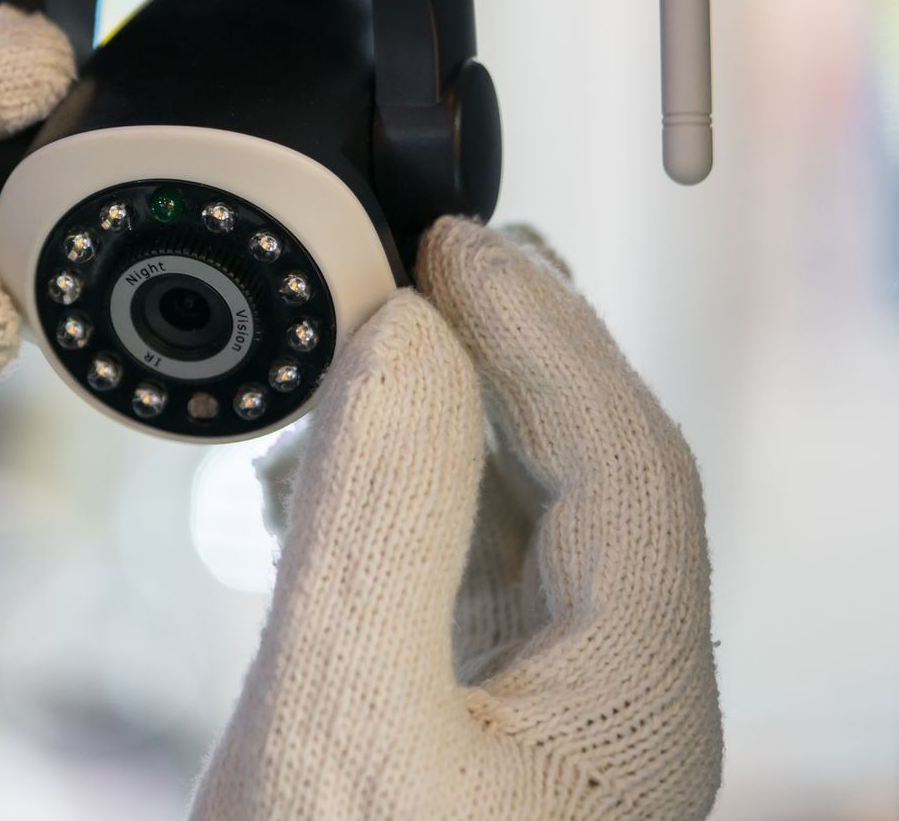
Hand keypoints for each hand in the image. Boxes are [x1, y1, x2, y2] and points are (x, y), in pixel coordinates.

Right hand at [192, 218, 721, 819]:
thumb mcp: (338, 717)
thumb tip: (405, 334)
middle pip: (597, 478)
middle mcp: (615, 703)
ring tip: (379, 330)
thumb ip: (377, 524)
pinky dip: (410, 488)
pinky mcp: (476, 726)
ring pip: (532, 519)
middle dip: (516, 350)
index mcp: (631, 704)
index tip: (448, 243)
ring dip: (456, 413)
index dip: (542, 331)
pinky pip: (470, 569)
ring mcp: (550, 719)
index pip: (625, 461)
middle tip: (430, 253)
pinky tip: (339, 458)